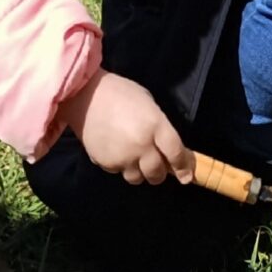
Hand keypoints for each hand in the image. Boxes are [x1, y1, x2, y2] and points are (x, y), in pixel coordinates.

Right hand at [66, 72, 192, 185]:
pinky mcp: (105, 163)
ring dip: (139, 172)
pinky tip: (115, 150)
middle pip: (156, 173)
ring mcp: (122, 157)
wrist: (86, 95)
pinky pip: (118, 171)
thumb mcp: (149, 105)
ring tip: (133, 158)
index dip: (183, 167)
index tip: (185, 176)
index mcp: (155, 126)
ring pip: (137, 178)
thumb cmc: (121, 94)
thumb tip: (168, 150)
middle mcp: (141, 145)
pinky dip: (120, 165)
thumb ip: (160, 128)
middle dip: (159, 173)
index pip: (176, 154)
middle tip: (156, 167)